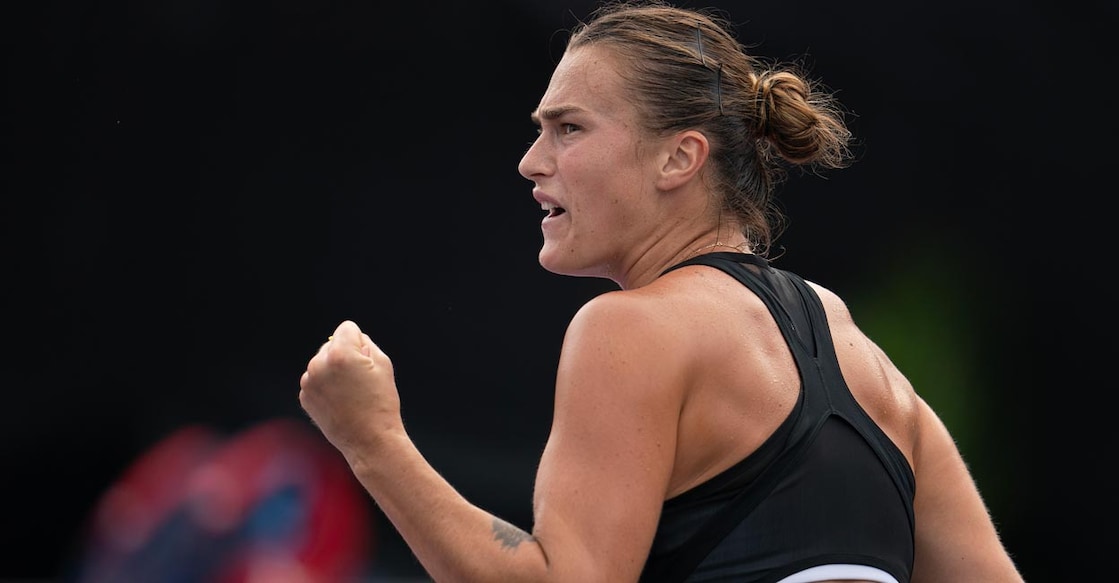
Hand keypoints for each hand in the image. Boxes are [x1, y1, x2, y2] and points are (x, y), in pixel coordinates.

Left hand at [299, 320, 402, 457]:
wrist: (369, 440)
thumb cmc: (381, 401)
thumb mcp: (383, 364)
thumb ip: (365, 343)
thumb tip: (352, 338)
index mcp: (340, 353)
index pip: (347, 328)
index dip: (361, 343)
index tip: (366, 363)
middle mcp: (319, 364)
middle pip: (332, 344)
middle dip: (344, 355)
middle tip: (359, 380)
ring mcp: (309, 382)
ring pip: (322, 362)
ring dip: (333, 371)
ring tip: (350, 393)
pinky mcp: (305, 396)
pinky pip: (316, 380)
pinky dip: (326, 386)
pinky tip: (339, 402)